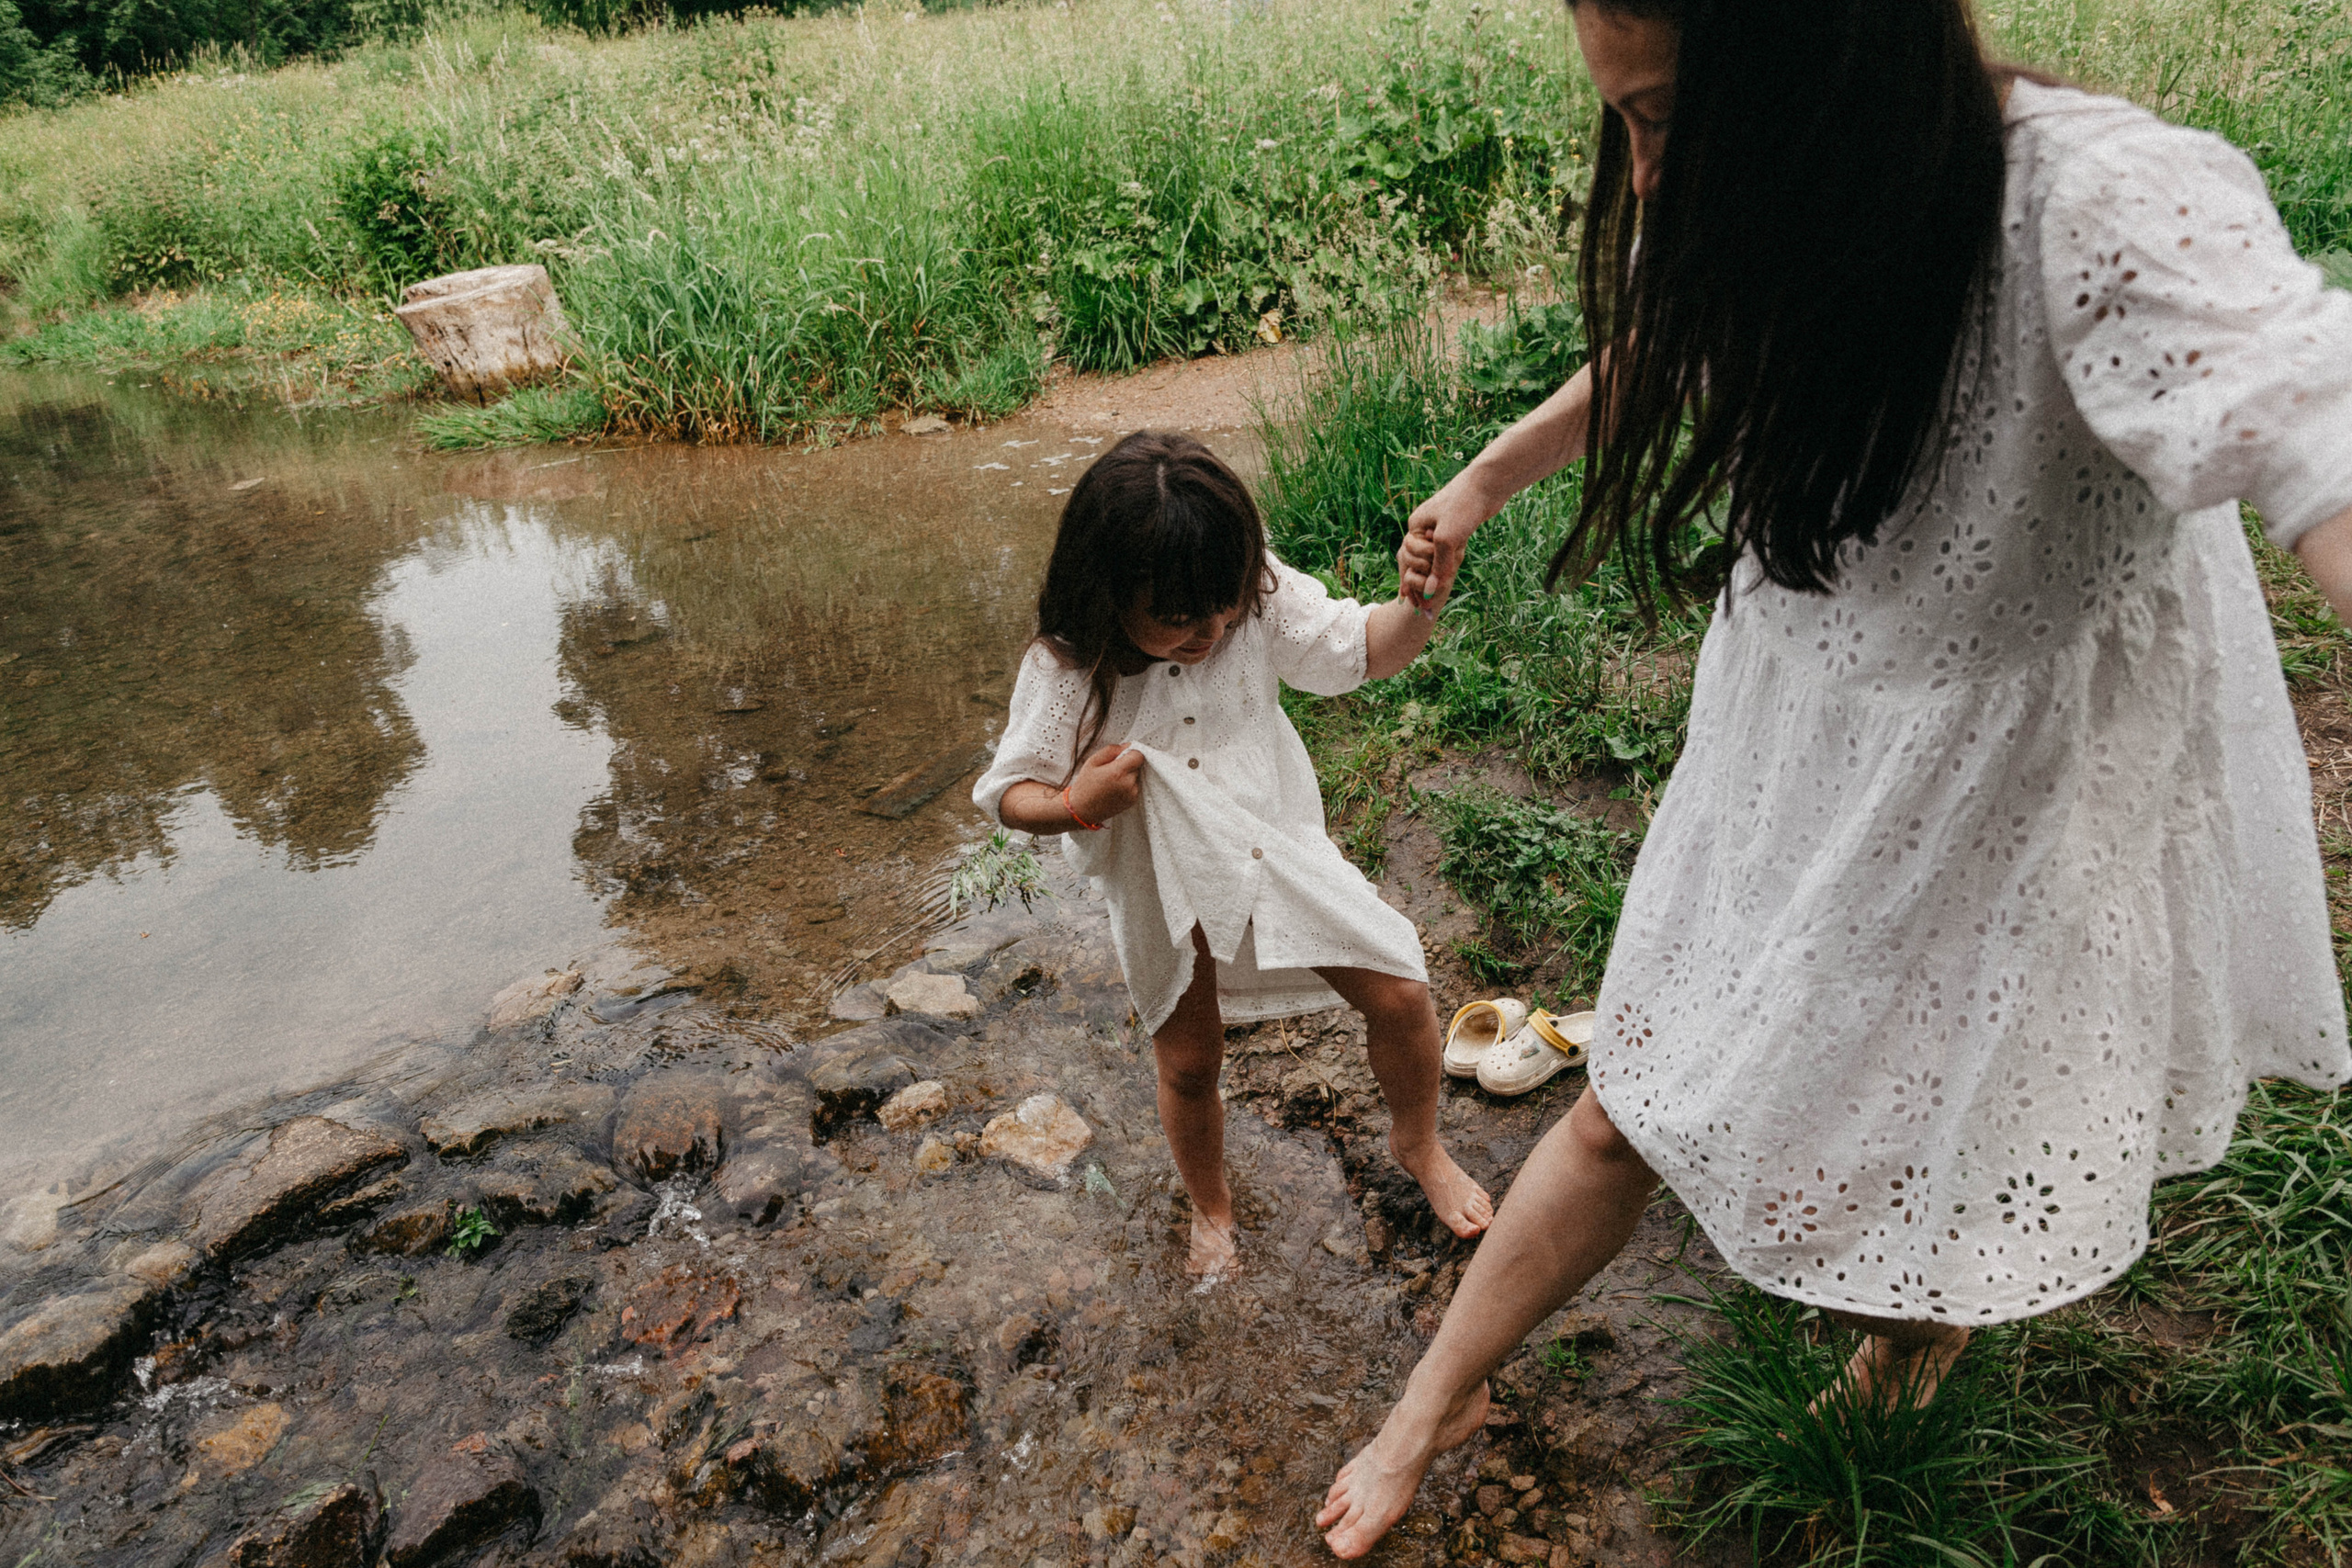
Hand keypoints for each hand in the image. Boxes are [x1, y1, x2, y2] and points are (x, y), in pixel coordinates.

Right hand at [1067, 745, 1144, 825]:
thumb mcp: (1092, 761)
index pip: (1139, 755)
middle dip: (1128, 764)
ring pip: (1137, 775)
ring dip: (1129, 775)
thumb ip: (1111, 750)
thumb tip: (1127, 745)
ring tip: (1112, 780)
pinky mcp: (1133, 801)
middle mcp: (1128, 784)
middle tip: (1112, 769)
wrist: (1082, 810)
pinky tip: (1115, 788)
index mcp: (1118, 772)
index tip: (1122, 755)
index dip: (1131, 753)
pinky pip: (1136, 786)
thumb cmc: (1085, 785)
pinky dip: (1129, 784)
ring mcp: (1132, 794)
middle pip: (1138, 765)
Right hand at [1398, 477, 1494, 616]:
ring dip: (1438, 571)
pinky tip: (1449, 575)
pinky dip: (1448, 564)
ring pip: (1434, 557)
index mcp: (1415, 525)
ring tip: (1442, 581)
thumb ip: (1438, 567)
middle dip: (1426, 574)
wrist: (1487, 483)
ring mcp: (1440, 527)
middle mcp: (1424, 527)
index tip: (1416, 599)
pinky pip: (1447, 552)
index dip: (1412, 579)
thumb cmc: (1463, 506)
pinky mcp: (1456, 528)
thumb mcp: (1447, 539)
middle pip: (1418, 559)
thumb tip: (1430, 590)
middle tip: (1437, 574)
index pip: (1407, 559)